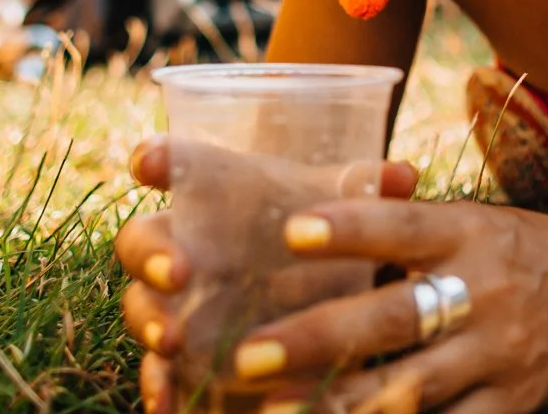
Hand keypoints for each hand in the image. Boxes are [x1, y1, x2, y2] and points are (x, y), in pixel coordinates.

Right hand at [114, 137, 420, 413]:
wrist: (312, 308)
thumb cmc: (316, 243)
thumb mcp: (342, 217)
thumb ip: (366, 192)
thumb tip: (405, 176)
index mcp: (213, 199)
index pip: (176, 165)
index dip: (157, 158)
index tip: (150, 162)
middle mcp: (183, 247)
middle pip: (142, 241)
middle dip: (153, 255)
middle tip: (178, 271)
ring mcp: (175, 305)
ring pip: (142, 307)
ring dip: (150, 322)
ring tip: (172, 341)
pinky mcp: (181, 358)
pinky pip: (154, 370)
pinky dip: (156, 384)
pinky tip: (167, 402)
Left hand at [231, 200, 547, 413]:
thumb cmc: (509, 249)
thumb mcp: (468, 218)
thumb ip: (402, 215)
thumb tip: (331, 194)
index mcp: (467, 234)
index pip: (402, 227)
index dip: (349, 229)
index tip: (290, 233)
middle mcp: (483, 292)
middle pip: (396, 318)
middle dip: (318, 339)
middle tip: (249, 353)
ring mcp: (498, 355)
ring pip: (413, 387)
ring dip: (342, 402)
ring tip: (276, 410)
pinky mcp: (510, 405)